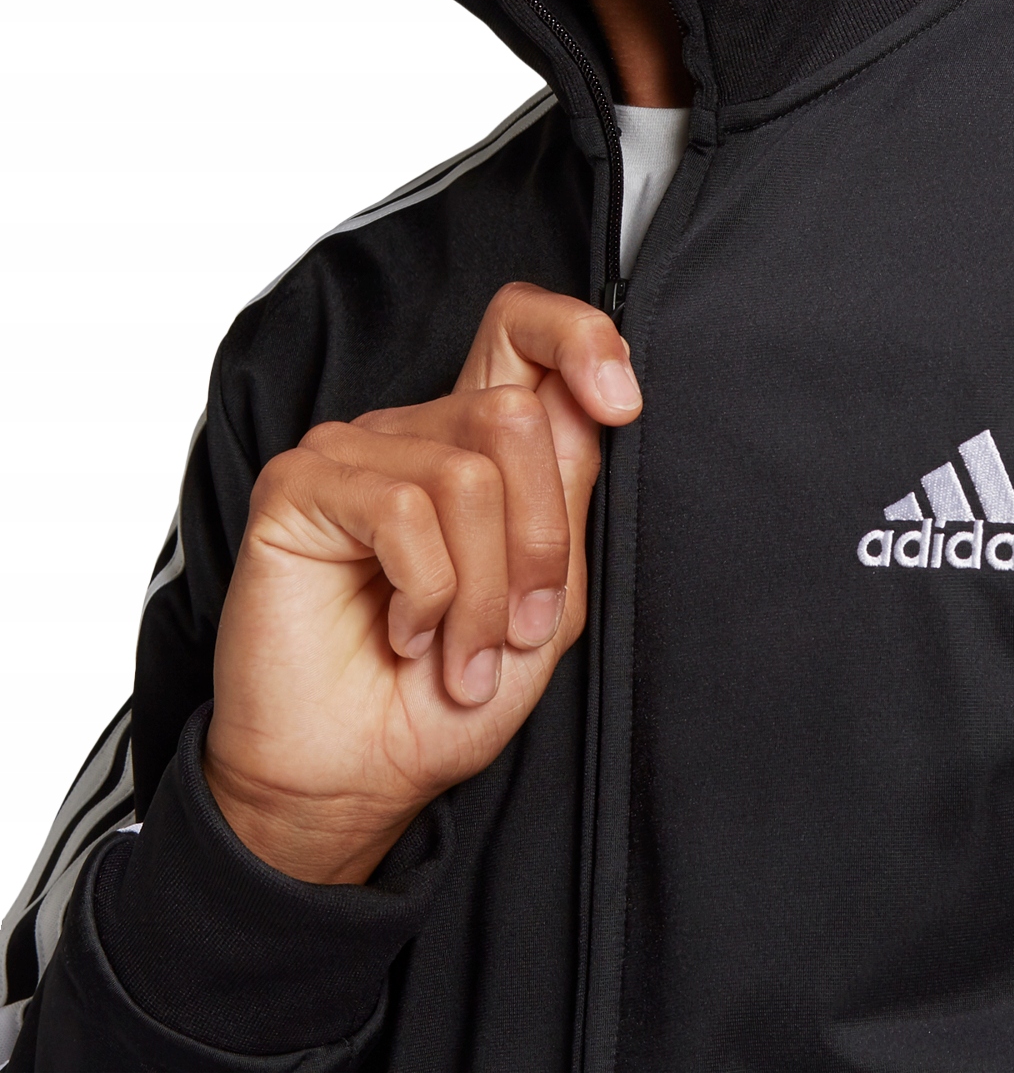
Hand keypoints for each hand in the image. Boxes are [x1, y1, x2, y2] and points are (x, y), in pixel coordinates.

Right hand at [204, 283, 641, 883]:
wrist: (362, 777)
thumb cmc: (450, 692)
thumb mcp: (548, 597)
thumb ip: (566, 496)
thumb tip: (592, 400)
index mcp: (477, 440)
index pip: (524, 327)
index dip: (583, 337)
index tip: (624, 404)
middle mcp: (413, 428)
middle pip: (515, 413)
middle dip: (537, 541)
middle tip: (519, 629)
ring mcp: (350, 449)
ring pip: (468, 474)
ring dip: (483, 590)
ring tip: (461, 652)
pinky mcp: (298, 486)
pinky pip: (402, 510)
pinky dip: (426, 592)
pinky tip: (405, 636)